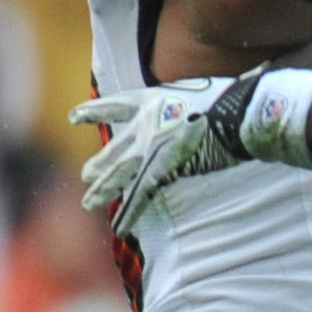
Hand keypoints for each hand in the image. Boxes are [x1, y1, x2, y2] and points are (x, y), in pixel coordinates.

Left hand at [75, 74, 268, 228]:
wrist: (236, 113)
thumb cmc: (231, 97)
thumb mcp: (204, 89)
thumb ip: (197, 99)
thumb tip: (228, 82)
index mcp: (150, 101)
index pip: (113, 106)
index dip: (93, 112)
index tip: (74, 117)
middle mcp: (142, 125)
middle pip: (114, 149)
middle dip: (99, 164)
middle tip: (86, 175)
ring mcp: (148, 149)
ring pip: (117, 175)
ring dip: (103, 190)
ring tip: (88, 203)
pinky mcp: (160, 170)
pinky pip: (140, 197)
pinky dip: (130, 214)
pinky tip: (120, 229)